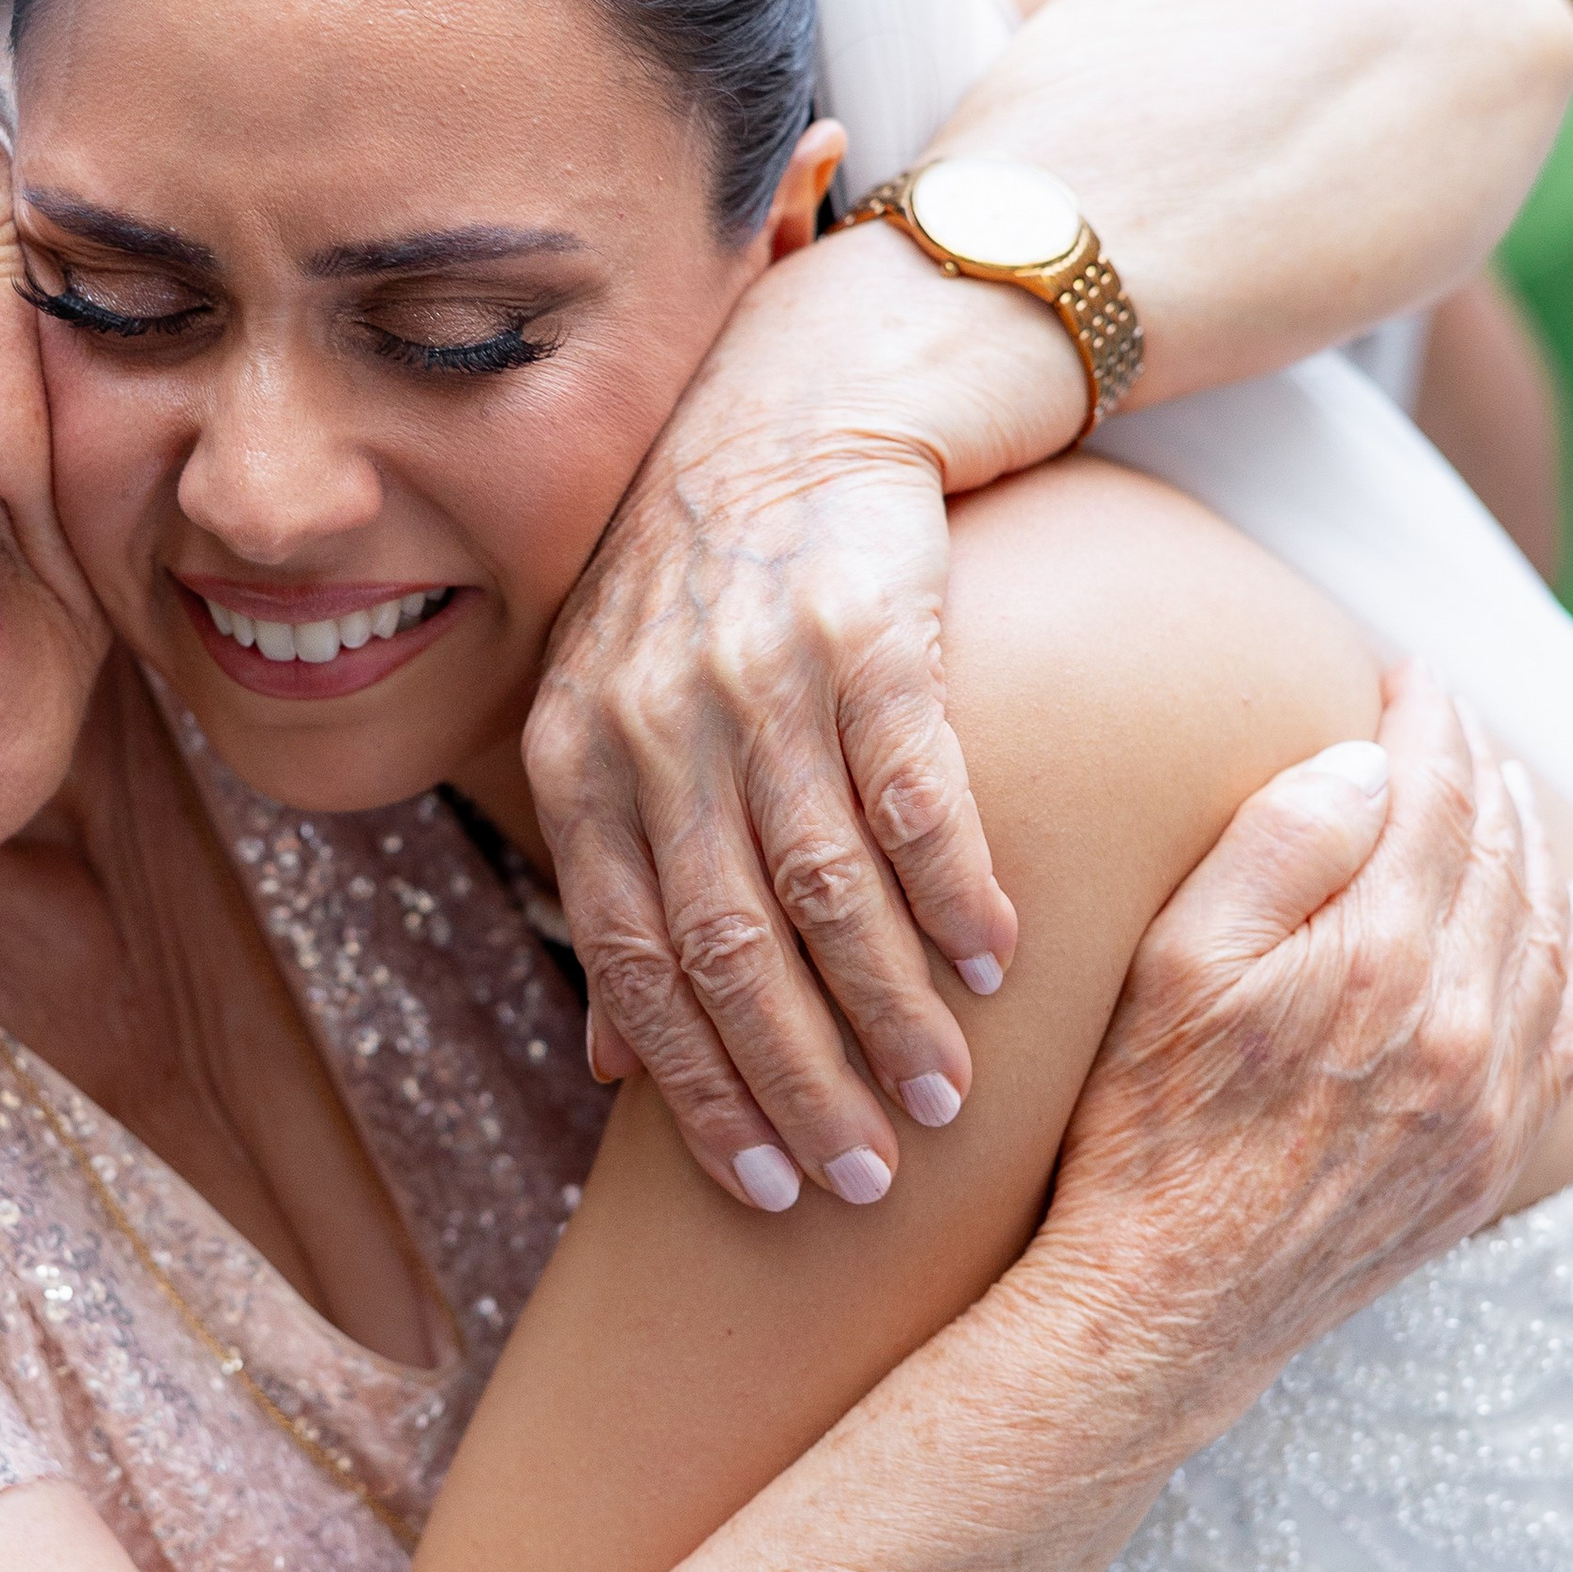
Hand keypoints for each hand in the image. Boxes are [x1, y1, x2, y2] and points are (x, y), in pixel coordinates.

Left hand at [525, 222, 1085, 1208]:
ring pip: (820, 885)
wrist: (816, 382)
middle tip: (864, 1179)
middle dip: (796, 1078)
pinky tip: (995, 961)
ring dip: (887, 1007)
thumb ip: (615, 873)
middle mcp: (650, 716)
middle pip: (722, 944)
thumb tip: (598, 1064)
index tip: (759, 1189)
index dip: (694, 1084)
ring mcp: (758, 668)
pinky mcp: (869, 622)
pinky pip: (912, 787)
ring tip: (942, 1096)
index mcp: (577, 753)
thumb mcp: (623, 708)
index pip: (624, 957)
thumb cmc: (720, 574)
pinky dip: (953, 887)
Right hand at [1032, 664, 1572, 1441]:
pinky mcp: (1490, 1155)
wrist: (1171, 1304)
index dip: (1426, 723)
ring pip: (1540, 932)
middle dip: (1475, 770)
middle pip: (1498, 854)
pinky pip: (1564, 1030)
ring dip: (1526, 846)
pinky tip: (1559, 915)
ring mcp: (1487, 1097)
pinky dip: (1569, 955)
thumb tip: (1367, 766)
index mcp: (1377, 960)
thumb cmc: (1147, 1129)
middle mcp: (1458, 1024)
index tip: (1408, 675)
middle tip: (1444, 719)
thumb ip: (1274, 850)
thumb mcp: (1176, 968)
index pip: (1433, 800)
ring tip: (1500, 792)